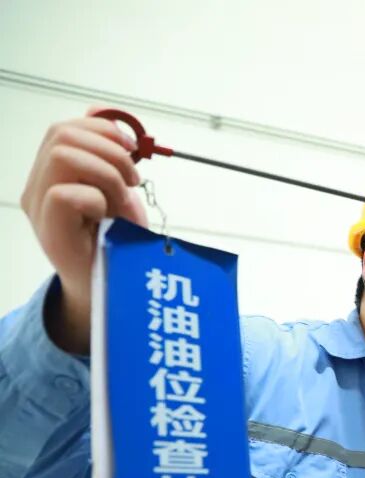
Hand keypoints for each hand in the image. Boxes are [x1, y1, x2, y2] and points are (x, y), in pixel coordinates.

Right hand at [21, 107, 147, 352]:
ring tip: (120, 199)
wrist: (110, 286)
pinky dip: (97, 198)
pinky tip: (106, 215)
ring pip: (62, 155)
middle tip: (132, 180)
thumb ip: (107, 151)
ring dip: (106, 173)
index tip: (133, 152)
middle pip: (61, 134)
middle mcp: (37, 187)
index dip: (103, 130)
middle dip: (110, 151)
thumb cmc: (114, 239)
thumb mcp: (117, 187)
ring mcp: (39, 209)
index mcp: (51, 173)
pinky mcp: (49, 231)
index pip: (64, 128)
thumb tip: (99, 109)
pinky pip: (65, 193)